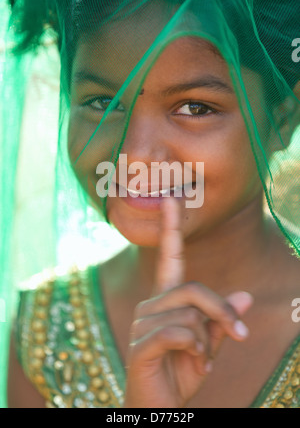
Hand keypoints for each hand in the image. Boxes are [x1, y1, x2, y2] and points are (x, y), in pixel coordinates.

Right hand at [123, 197, 252, 407]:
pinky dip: (196, 351)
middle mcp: (151, 305)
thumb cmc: (181, 373)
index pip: (169, 257)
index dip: (170, 228)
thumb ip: (222, 320)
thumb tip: (245, 296)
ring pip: (189, 314)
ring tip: (203, 361)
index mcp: (166, 300)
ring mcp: (142, 324)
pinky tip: (196, 367)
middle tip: (240, 336)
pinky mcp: (140, 345)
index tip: (171, 198)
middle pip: (194, 288)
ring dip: (208, 342)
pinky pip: (178, 333)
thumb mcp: (209, 346)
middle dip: (222, 312)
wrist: (159, 408)